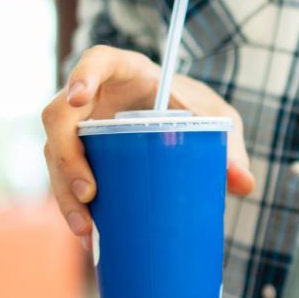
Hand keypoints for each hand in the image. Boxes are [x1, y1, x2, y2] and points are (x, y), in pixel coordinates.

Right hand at [41, 45, 254, 248]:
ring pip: (54, 153)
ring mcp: (79, 125)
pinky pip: (65, 179)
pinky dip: (74, 208)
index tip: (79, 98)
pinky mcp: (78, 155)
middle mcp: (93, 96)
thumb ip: (230, 145)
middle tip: (89, 193)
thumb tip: (245, 183)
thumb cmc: (194, 108)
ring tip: (86, 228)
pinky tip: (88, 237)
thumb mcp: (217, 121)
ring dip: (64, 192)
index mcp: (124, 70)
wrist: (183, 120)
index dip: (82, 75)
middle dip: (67, 156)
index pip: (96, 60)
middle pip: (60, 117)